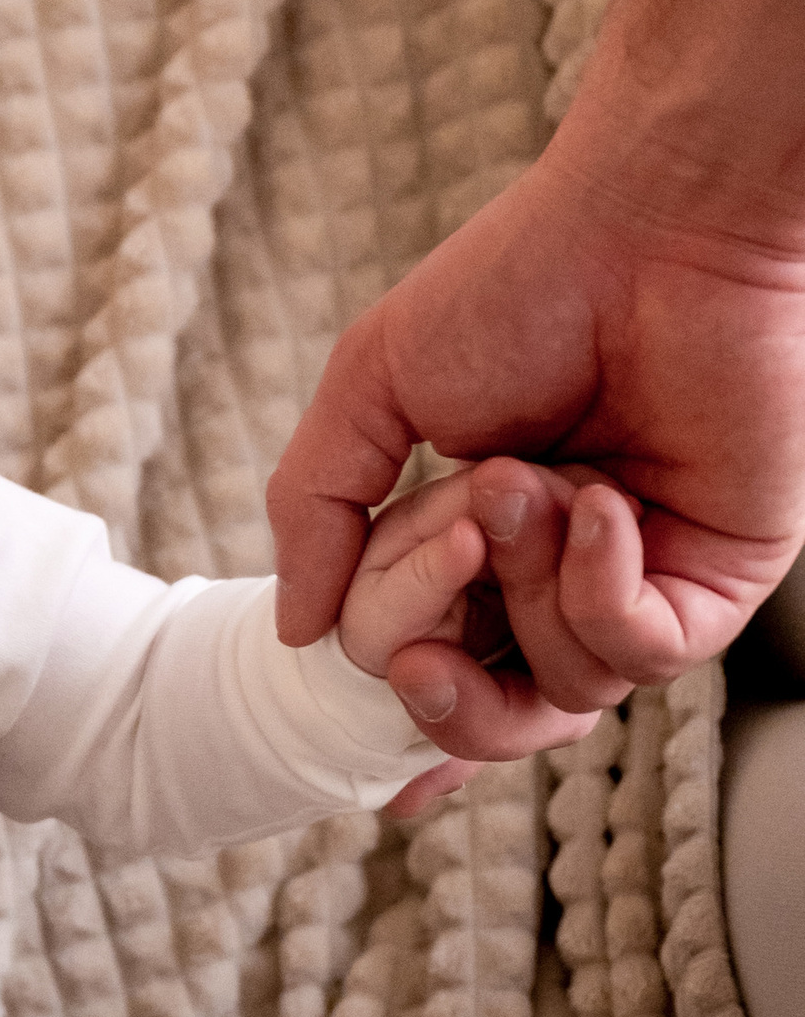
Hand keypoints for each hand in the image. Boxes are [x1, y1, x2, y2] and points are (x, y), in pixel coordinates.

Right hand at [269, 0, 804, 754]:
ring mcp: (645, 578)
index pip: (453, 666)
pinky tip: (596, 501)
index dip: (419, 729)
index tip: (381, 790)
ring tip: (522, 484)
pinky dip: (597, 591)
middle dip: (444, 700)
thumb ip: (314, 511)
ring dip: (519, 593)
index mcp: (489, 541)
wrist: (651, 226)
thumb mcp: (371, 391)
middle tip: (408, 654)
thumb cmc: (521, 282)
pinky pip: (640, 654)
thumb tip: (296, 633)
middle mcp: (568, 572)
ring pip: (564, 690)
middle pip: (502, 715)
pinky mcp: (719, 577)